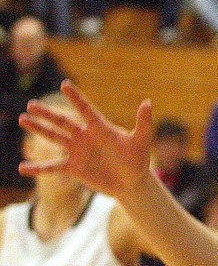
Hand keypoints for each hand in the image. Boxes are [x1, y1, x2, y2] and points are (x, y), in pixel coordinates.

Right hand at [19, 81, 153, 196]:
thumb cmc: (138, 160)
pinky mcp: (73, 167)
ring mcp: (77, 151)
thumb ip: (143, 123)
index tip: (65, 84)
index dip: (76, 98)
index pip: (85, 109)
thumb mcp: (141, 141)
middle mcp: (85, 136)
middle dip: (47, 114)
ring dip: (39, 130)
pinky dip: (38, 168)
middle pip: (63, 122)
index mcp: (100, 128)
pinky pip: (53, 167)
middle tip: (31, 104)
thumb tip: (148, 102)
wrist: (132, 182)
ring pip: (54, 138)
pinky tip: (22, 168)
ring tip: (22, 119)